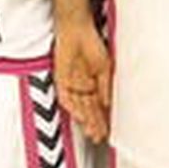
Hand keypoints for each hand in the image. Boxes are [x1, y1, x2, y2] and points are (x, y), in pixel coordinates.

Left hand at [54, 21, 111, 141]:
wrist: (78, 30)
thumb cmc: (92, 44)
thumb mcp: (105, 68)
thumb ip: (105, 87)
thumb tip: (107, 104)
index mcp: (92, 85)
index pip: (98, 106)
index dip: (102, 119)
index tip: (107, 132)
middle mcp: (81, 87)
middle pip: (88, 110)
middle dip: (94, 125)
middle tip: (99, 137)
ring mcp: (71, 85)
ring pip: (78, 108)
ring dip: (85, 121)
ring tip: (92, 132)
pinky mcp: (60, 80)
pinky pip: (66, 98)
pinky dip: (74, 108)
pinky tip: (80, 117)